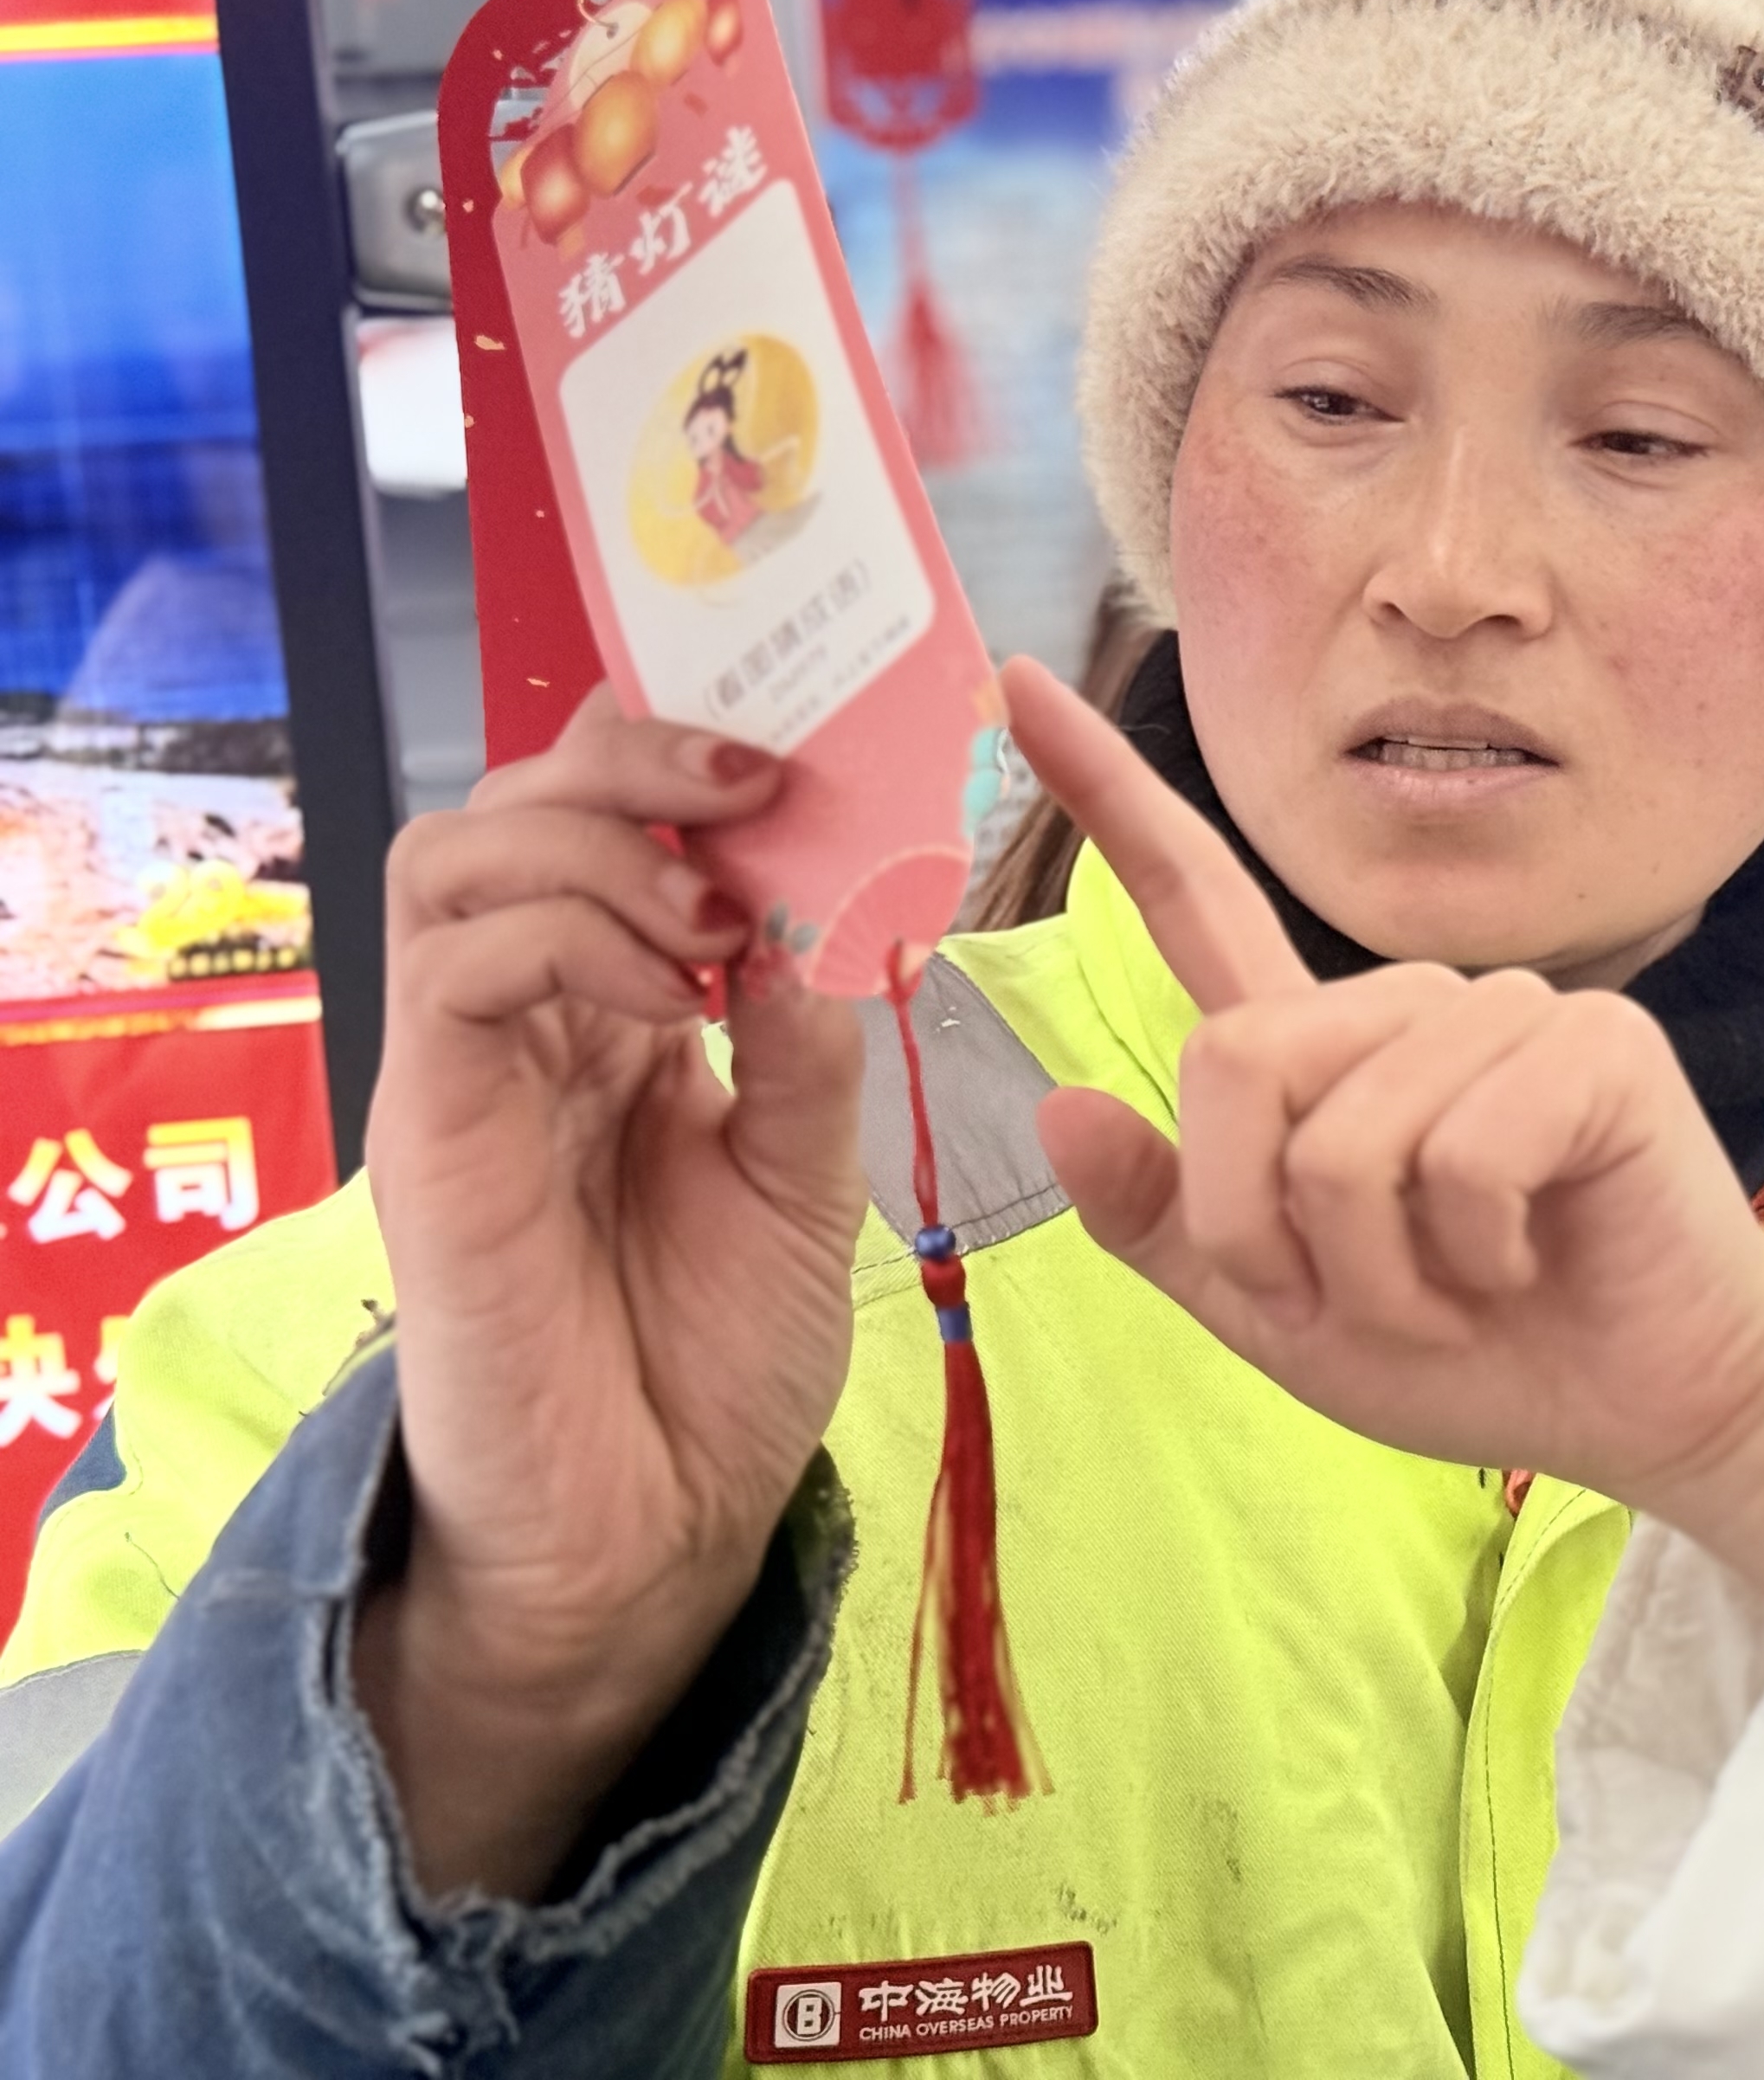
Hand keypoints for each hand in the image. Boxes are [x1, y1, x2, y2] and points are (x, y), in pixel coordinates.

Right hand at [356, 692, 865, 1897]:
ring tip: (714, 914)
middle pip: (521, 798)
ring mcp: (466, 1068)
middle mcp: (532, 1018)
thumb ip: (804, 1041)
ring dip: (600, 841)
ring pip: (457, 852)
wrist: (654, 1534)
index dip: (690, 756)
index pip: (610, 815)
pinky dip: (566, 937)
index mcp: (623, 1010)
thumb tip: (811, 899)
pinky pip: (455, 968)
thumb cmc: (718, 1363)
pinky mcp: (426, 1132)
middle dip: (640, 757)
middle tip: (761, 790)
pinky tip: (665, 1000)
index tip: (811, 757)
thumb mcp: (808, 1175)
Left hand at [1002, 660, 1763, 1614]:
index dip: (1108, 795)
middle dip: (1273, 1232)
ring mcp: (1507, 1009)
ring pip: (1345, 1135)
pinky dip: (1473, 1254)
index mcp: (1325, 1051)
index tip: (1021, 681)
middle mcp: (1409, 1003)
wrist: (1642, 1408)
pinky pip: (1460, 1153)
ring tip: (1468, 1288)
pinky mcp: (1594, 1043)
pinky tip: (1532, 1260)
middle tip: (1374, 1304)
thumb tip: (1055, 1108)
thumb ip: (1170, 1223)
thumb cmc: (1475, 1355)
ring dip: (1386, 1272)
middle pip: (1239, 1063)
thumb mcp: (1282, 1314)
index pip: (1197, 898)